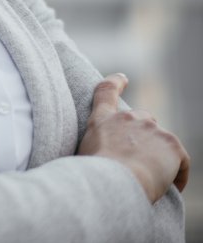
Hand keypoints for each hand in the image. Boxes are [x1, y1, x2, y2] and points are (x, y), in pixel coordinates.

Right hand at [77, 73, 190, 201]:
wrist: (112, 181)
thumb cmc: (93, 175)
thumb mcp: (84, 154)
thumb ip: (96, 148)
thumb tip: (103, 159)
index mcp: (103, 119)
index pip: (107, 91)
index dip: (115, 83)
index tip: (122, 78)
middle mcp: (128, 118)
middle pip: (145, 119)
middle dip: (145, 135)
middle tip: (141, 159)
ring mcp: (152, 129)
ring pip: (163, 143)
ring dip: (159, 158)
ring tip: (152, 180)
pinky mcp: (172, 145)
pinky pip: (181, 162)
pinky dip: (177, 175)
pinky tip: (171, 187)